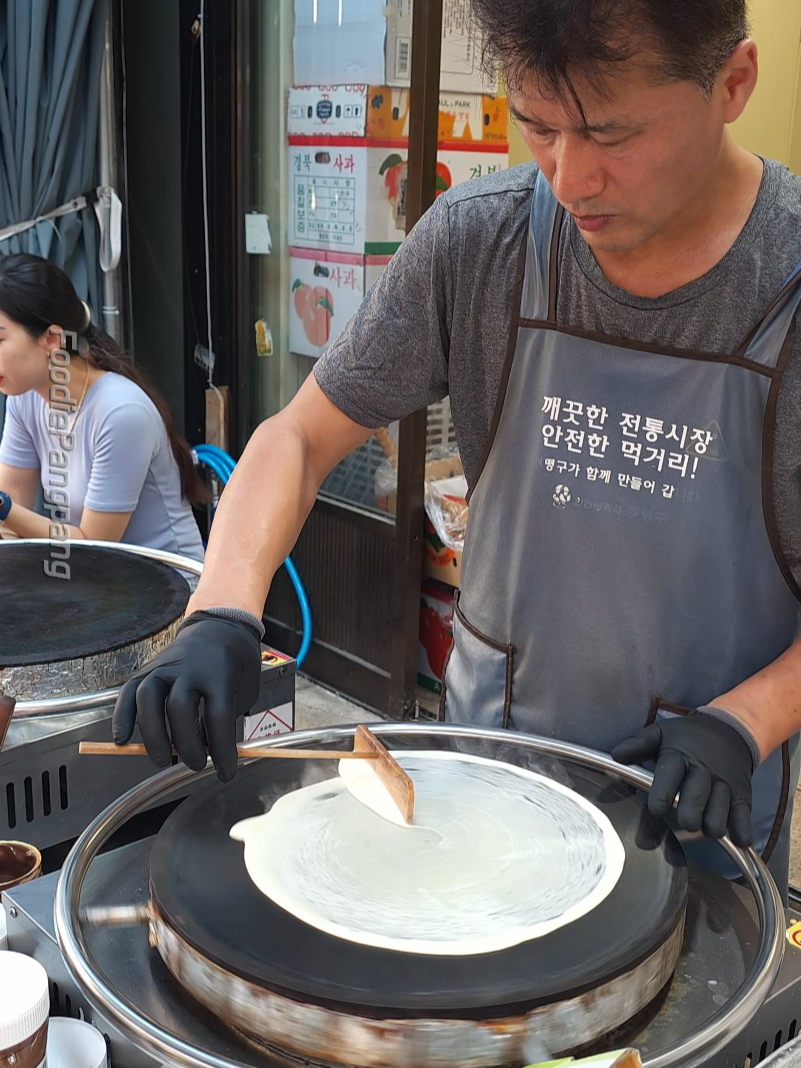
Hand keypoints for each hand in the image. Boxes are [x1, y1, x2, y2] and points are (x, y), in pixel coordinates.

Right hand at [112, 611, 261, 781]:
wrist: (220, 625)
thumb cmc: (236, 662)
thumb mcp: (244, 690)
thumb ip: (227, 720)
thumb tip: (209, 754)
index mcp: (220, 672)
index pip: (218, 716)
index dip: (221, 750)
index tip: (226, 772)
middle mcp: (189, 667)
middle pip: (180, 707)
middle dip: (186, 744)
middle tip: (194, 764)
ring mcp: (165, 666)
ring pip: (148, 697)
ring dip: (152, 734)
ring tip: (160, 759)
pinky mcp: (148, 668)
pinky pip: (128, 692)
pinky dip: (122, 717)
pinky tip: (122, 739)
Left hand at [611, 711, 755, 846]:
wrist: (729, 730)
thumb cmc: (687, 738)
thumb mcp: (661, 734)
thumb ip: (637, 745)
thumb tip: (616, 756)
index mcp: (679, 755)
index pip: (670, 777)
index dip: (662, 797)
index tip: (656, 811)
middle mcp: (704, 771)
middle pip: (697, 801)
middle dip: (688, 816)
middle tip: (683, 821)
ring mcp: (725, 785)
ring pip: (720, 815)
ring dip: (710, 826)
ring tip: (702, 825)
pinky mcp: (742, 796)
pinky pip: (744, 819)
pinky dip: (740, 832)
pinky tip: (733, 838)